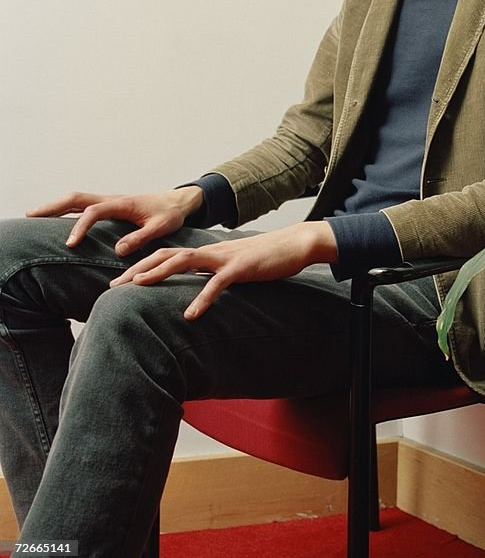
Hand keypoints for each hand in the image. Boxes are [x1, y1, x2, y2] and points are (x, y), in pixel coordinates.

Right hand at [26, 188, 204, 254]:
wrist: (179, 202)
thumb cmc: (171, 214)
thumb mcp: (161, 227)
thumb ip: (141, 237)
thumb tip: (118, 250)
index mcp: (122, 204)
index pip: (93, 211)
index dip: (80, 226)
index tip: (70, 244)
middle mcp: (112, 199)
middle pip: (76, 198)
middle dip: (53, 206)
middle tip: (30, 216)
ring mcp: (109, 201)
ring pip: (77, 199)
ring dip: (55, 206)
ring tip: (32, 216)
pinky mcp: (110, 206)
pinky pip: (83, 205)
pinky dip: (65, 209)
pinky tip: (54, 219)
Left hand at [108, 221, 337, 319]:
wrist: (297, 243)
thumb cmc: (268, 257)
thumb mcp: (236, 265)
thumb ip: (216, 273)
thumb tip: (198, 288)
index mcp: (209, 252)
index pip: (168, 254)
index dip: (142, 265)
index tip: (121, 280)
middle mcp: (212, 252)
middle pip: (166, 254)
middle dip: (138, 268)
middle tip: (114, 286)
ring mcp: (226, 258)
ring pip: (185, 260)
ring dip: (159, 273)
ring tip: (138, 287)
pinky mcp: (242, 268)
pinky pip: (218, 283)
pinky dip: (203, 299)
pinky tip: (191, 315)